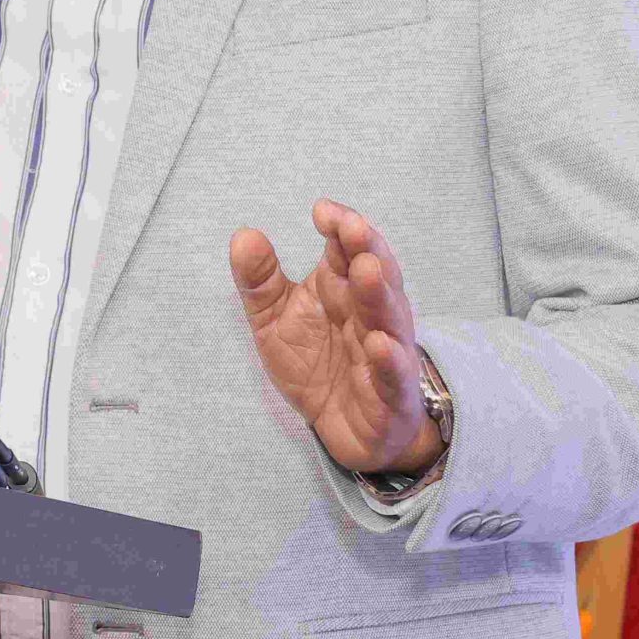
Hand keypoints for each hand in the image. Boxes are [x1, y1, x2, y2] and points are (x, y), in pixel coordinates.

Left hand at [230, 199, 442, 475]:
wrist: (340, 428)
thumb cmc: (312, 362)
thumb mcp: (273, 319)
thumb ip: (259, 280)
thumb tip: (244, 235)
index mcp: (342, 287)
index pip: (347, 247)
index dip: (340, 226)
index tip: (321, 210)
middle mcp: (370, 312)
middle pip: (376, 274)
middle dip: (367, 248)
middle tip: (353, 227)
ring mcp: (387, 350)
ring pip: (389, 317)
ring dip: (379, 293)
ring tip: (367, 269)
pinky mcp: (393, 393)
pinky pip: (395, 374)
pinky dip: (391, 359)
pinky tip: (380, 344)